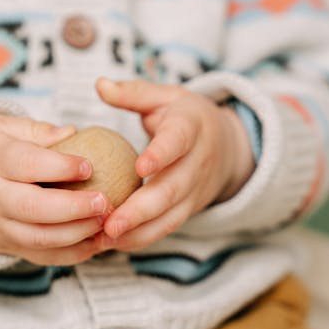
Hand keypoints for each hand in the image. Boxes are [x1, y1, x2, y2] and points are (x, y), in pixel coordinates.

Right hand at [0, 114, 110, 265]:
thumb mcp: (0, 127)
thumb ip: (37, 131)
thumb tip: (72, 133)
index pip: (25, 164)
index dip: (59, 167)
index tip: (88, 166)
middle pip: (32, 208)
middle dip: (72, 208)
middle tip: (104, 202)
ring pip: (37, 238)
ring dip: (76, 234)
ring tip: (105, 222)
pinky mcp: (5, 245)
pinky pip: (39, 256)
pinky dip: (69, 255)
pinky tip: (95, 244)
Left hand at [94, 78, 254, 251]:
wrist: (228, 145)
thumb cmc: (184, 117)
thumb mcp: (165, 97)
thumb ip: (133, 92)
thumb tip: (100, 84)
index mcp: (190, 128)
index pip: (178, 141)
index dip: (161, 155)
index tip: (140, 167)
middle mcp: (197, 163)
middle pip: (171, 190)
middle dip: (141, 210)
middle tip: (110, 223)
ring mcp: (195, 190)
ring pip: (170, 216)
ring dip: (138, 232)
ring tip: (105, 240)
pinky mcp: (188, 210)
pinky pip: (166, 228)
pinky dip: (140, 239)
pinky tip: (112, 244)